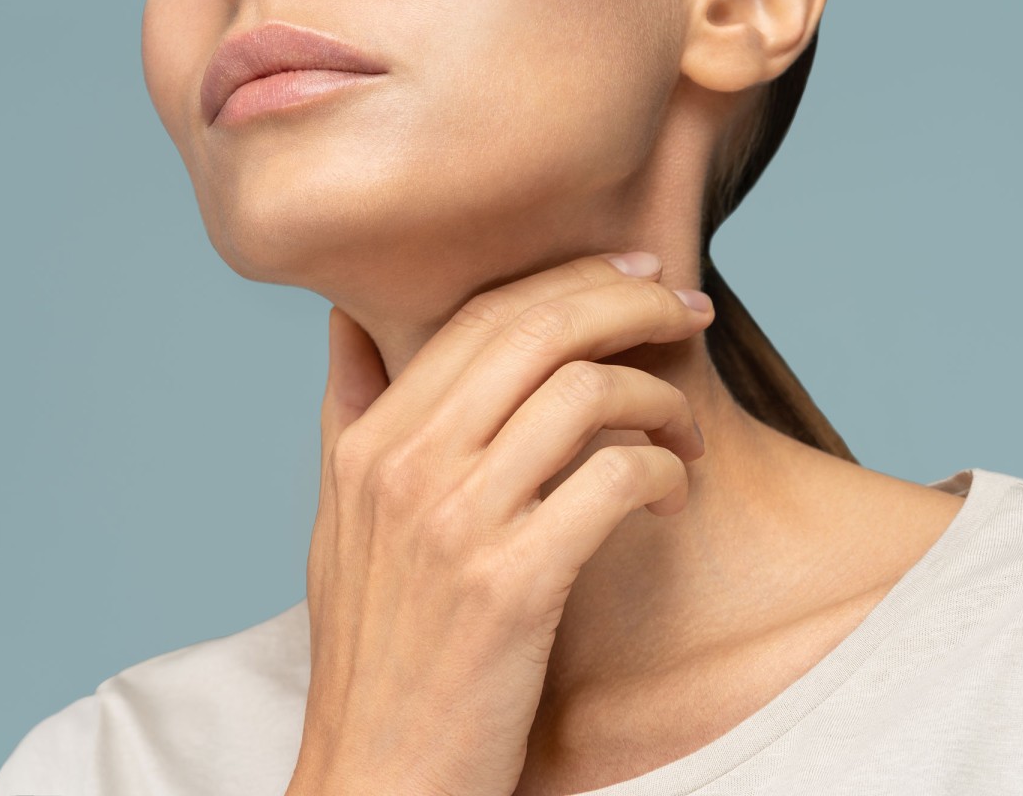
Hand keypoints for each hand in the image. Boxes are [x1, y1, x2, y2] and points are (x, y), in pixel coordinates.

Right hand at [286, 251, 713, 795]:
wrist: (379, 773)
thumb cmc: (375, 650)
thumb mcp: (337, 522)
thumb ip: (349, 413)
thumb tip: (347, 322)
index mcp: (370, 442)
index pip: (481, 313)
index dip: (572, 277)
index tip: (632, 275)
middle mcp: (405, 465)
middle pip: (538, 328)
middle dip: (629, 302)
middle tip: (685, 310)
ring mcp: (456, 522)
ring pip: (586, 393)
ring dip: (659, 398)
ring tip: (681, 436)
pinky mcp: (512, 583)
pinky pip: (613, 477)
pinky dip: (660, 471)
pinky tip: (670, 496)